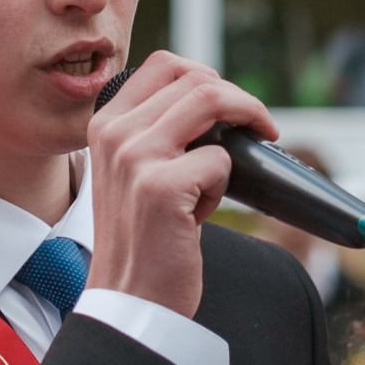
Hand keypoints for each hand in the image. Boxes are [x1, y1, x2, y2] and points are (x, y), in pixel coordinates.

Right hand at [86, 52, 276, 319]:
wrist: (129, 299)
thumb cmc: (143, 238)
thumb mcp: (134, 173)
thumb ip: (159, 134)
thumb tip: (218, 104)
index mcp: (105, 124)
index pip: (165, 64)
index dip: (208, 76)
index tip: (230, 105)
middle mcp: (115, 134)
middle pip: (196, 78)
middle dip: (241, 100)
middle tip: (259, 128)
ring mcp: (135, 158)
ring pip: (212, 101)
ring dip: (242, 127)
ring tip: (239, 164)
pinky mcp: (160, 187)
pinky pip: (220, 160)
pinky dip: (224, 185)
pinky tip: (202, 213)